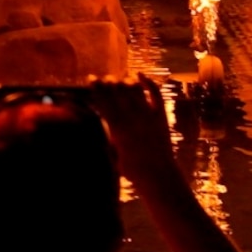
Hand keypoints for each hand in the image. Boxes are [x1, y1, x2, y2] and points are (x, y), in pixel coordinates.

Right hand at [94, 78, 181, 195]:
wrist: (157, 175)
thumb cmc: (131, 169)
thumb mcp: (111, 151)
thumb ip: (106, 134)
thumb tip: (98, 120)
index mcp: (117, 127)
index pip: (103, 100)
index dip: (96, 87)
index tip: (91, 78)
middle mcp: (132, 118)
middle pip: (117, 90)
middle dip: (109, 82)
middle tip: (105, 80)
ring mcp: (148, 115)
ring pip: (134, 89)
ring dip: (125, 82)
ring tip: (120, 82)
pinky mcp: (161, 116)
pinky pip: (155, 93)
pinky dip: (147, 82)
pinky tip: (140, 76)